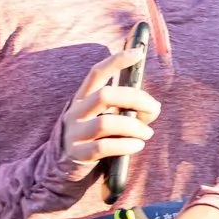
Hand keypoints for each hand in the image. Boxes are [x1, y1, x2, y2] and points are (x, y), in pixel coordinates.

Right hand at [56, 43, 159, 177]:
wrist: (64, 166)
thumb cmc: (94, 136)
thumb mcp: (106, 117)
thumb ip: (127, 109)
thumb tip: (153, 108)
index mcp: (82, 98)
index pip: (97, 73)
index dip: (117, 61)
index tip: (139, 52)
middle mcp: (75, 112)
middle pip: (105, 95)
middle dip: (135, 98)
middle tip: (154, 108)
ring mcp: (74, 134)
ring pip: (105, 122)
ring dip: (133, 126)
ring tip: (147, 133)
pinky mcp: (78, 154)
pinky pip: (103, 147)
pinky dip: (126, 145)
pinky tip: (138, 145)